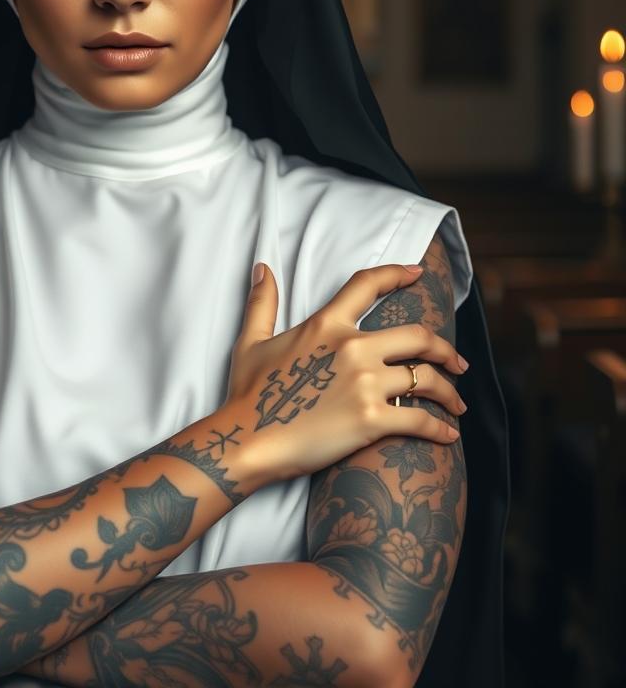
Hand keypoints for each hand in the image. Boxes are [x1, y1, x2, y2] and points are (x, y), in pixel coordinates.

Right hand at [223, 262, 465, 487]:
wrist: (248, 439)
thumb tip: (263, 268)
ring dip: (449, 392)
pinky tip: (448, 435)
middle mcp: (353, 347)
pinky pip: (421, 420)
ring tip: (457, 404)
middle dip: (446, 350)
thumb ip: (263, 302)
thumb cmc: (248, 393)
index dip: (398, 274)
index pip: (368, 286)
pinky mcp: (372, 420)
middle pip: (418, 337)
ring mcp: (365, 383)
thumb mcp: (252, 340)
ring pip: (427, 379)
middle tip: (458, 362)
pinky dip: (440, 429)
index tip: (418, 274)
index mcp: (326, 325)